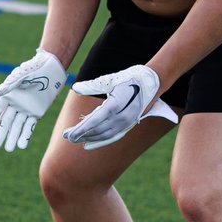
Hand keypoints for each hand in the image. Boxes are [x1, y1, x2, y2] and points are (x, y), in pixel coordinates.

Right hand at [0, 50, 65, 151]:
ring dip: (12, 138)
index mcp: (8, 95)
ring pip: (17, 126)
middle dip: (0, 134)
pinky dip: (25, 135)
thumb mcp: (21, 75)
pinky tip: (21, 146)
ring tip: (8, 150)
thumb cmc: (34, 69)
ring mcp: (25, 110)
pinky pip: (29, 126)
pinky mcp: (36, 113)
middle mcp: (15, 104)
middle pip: (6, 122)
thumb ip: (9, 85)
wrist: (51, 69)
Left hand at [62, 65, 176, 150]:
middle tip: (67, 136)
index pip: (96, 120)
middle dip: (82, 134)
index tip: (69, 134)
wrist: (154, 81)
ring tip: (76, 140)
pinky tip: (89, 144)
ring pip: (106, 135)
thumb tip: (76, 88)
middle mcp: (123, 117)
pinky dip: (101, 141)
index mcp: (117, 104)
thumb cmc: (131, 77)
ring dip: (90, 139)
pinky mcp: (129, 125)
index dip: (81, 129)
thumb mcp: (111, 79)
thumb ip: (93, 85)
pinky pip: (113, 136)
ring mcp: (128, 122)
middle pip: (99, 129)